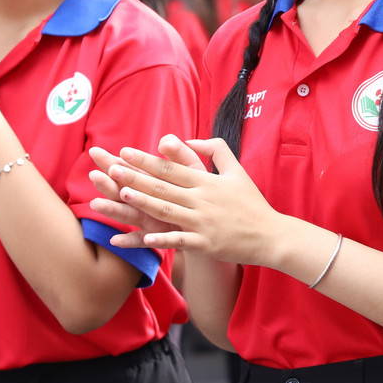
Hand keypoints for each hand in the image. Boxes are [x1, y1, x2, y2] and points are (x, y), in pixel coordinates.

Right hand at [88, 142, 204, 244]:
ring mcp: (147, 219)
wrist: (209, 218)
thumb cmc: (198, 189)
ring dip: (112, 209)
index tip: (95, 152)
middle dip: (107, 184)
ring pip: (126, 214)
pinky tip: (116, 241)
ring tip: (96, 204)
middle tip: (94, 176)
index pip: (127, 169)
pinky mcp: (156, 235)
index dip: (111, 161)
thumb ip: (178, 154)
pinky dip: (129, 241)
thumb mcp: (191, 169)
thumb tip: (165, 141)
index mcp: (150, 180)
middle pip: (120, 190)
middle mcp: (143, 200)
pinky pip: (141, 240)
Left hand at [93, 135, 287, 267]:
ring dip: (143, 202)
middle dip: (136, 177)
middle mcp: (203, 199)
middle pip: (164, 186)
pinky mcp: (206, 243)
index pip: (172, 167)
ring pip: (167, 210)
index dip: (147, 160)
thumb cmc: (251, 203)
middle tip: (111, 168)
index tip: (125, 152)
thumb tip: (190, 139)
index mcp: (208, 181)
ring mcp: (203, 222)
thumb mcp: (237, 171)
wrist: (270, 235)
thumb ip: (216, 150)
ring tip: (120, 195)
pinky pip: (179, 240)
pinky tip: (144, 237)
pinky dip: (162, 239)